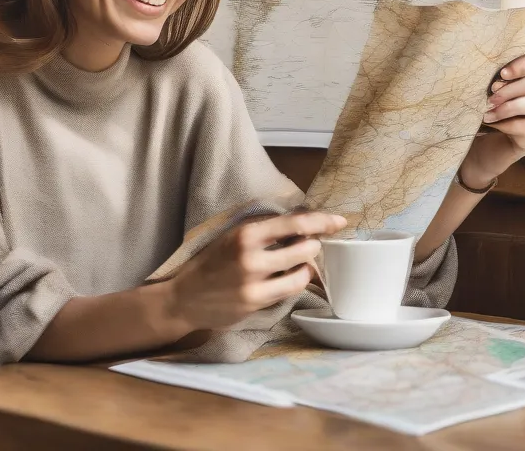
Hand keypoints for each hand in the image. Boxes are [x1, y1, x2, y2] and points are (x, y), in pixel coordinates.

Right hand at [166, 211, 346, 331]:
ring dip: (307, 267)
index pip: (294, 223)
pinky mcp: (255, 303)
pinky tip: (288, 278)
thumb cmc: (211, 262)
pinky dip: (294, 283)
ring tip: (301, 264)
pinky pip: (288, 291)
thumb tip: (302, 227)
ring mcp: (254, 283)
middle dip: (314, 246)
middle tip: (312, 245)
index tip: (339, 221)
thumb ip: (264, 231)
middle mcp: (251, 256)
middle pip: (304, 248)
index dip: (321, 221)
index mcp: (245, 233)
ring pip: (301, 273)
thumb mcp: (232, 236)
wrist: (184, 297)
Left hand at [459, 52, 524, 188]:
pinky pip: (524, 125)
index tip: (502, 73)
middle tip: (490, 94)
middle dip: (510, 89)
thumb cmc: (494, 107)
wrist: (494, 140)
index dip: (522, 65)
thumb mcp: (494, 90)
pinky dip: (504, 123)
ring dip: (507, 107)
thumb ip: (497, 80)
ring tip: (487, 111)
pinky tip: (491, 122)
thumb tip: (489, 77)